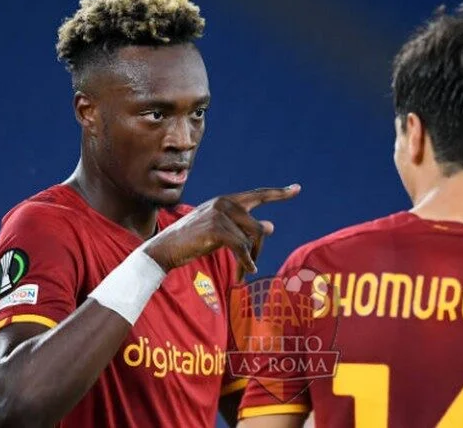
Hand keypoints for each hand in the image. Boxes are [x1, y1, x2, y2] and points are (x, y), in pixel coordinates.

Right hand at [143, 185, 300, 274]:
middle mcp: (225, 202)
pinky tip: (245, 272)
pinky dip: (245, 262)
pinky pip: (241, 248)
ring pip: (250, 239)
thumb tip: (271, 226)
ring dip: (249, 259)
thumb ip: (244, 229)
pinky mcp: (216, 227)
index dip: (279, 193)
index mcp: (227, 201)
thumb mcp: (222, 233)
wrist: (165, 248)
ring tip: (243, 272)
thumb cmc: (194, 241)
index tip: (297, 189)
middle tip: (250, 266)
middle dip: (258, 250)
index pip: (258, 195)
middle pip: (258, 228)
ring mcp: (220, 213)